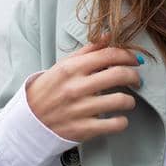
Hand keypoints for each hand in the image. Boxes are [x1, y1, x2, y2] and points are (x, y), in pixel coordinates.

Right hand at [24, 37, 143, 142]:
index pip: (109, 55)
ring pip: (121, 100)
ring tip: (127, 101)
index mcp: (72, 68)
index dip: (127, 55)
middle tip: (136, 79)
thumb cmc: (48, 91)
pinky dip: (122, 121)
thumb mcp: (63, 66)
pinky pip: (115, 124)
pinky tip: (119, 118)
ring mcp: (80, 109)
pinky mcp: (84, 129)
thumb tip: (108, 36)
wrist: (29, 122)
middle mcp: (77, 87)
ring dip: (130, 100)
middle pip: (119, 74)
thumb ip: (87, 51)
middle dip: (134, 76)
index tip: (135, 60)